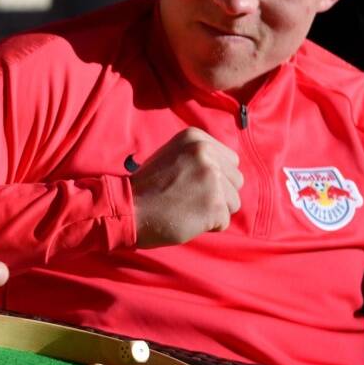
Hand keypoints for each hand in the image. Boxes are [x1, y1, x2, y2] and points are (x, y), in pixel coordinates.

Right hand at [131, 127, 243, 247]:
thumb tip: (226, 171)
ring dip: (214, 210)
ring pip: (234, 202)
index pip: (231, 160)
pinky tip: (186, 218)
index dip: (215, 176)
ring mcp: (212, 178)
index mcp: (196, 138)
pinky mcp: (214, 204)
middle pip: (236, 180)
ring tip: (187, 207)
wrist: (127, 208)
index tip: (191, 183)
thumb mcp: (172, 157)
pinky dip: (208, 226)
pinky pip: (224, 221)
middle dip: (219, 193)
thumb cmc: (147, 187)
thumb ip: (199, 158)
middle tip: (189, 197)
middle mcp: (206, 153)